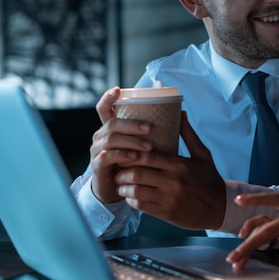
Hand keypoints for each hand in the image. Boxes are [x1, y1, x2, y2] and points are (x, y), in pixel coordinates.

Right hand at [90, 87, 154, 203]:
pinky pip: (108, 156)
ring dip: (131, 141)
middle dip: (132, 124)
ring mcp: (98, 150)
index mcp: (111, 128)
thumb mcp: (144, 144)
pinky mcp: (98, 166)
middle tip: (151, 128)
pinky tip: (135, 158)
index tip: (118, 89)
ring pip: (111, 139)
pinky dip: (122, 156)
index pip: (104, 108)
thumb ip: (157, 131)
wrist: (119, 189)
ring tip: (149, 146)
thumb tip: (180, 112)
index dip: (109, 98)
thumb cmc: (134, 164)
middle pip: (112, 123)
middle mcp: (101, 136)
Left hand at [114, 111, 226, 229]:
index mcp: (180, 165)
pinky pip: (141, 205)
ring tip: (122, 183)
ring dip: (124, 187)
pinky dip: (131, 200)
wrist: (220, 208)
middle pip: (137, 174)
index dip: (131, 154)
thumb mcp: (203, 155)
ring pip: (136, 191)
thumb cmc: (210, 179)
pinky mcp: (166, 213)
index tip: (125, 153)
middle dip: (123, 172)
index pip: (147, 156)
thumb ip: (188, 135)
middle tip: (119, 169)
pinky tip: (131, 195)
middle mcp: (173, 181)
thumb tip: (181, 112)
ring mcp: (169, 199)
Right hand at [226, 194, 278, 268]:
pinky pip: (269, 230)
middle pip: (266, 226)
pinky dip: (257, 236)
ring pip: (264, 228)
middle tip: (234, 257)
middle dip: (248, 242)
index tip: (240, 201)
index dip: (259, 200)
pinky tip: (248, 243)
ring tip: (238, 258)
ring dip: (249, 242)